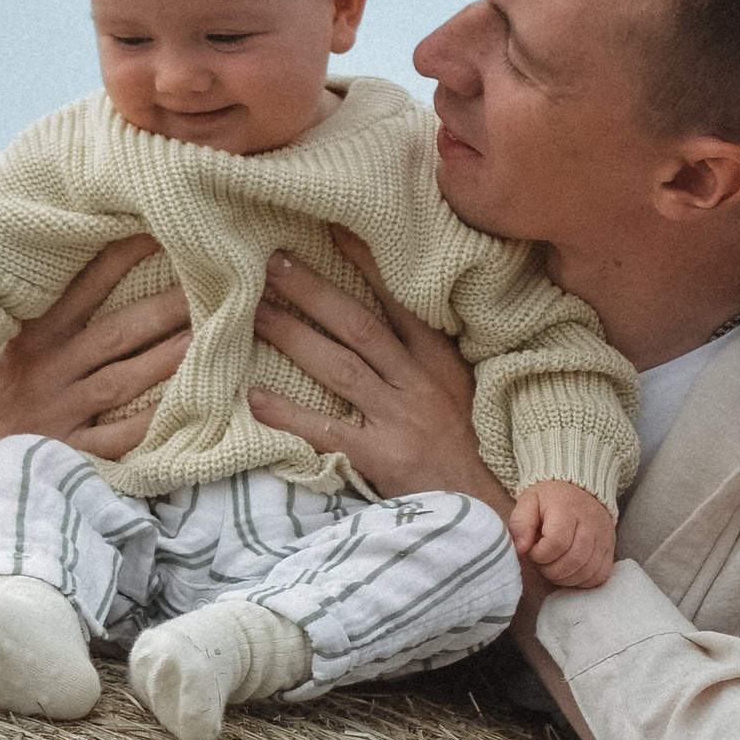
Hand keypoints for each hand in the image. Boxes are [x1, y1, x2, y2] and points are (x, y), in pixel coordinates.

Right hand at [0, 236, 190, 477]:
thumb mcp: (11, 347)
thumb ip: (50, 316)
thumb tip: (88, 267)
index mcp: (35, 337)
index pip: (82, 289)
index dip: (120, 259)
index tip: (155, 232)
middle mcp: (50, 370)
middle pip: (116, 333)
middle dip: (163, 309)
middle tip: (208, 286)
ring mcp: (60, 412)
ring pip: (121, 380)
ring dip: (164, 359)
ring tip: (207, 338)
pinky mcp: (69, 451)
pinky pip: (116, 437)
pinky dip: (150, 424)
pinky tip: (185, 409)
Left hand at [250, 236, 509, 513]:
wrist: (486, 510)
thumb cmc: (471, 449)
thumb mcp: (461, 390)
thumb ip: (427, 357)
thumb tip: (387, 315)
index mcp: (439, 360)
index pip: (399, 300)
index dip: (366, 263)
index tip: (331, 229)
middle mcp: (419, 382)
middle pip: (358, 325)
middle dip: (313, 290)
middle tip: (271, 261)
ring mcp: (400, 418)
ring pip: (339, 367)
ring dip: (294, 336)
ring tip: (253, 313)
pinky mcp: (383, 458)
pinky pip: (328, 430)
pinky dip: (290, 414)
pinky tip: (256, 398)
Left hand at [510, 480, 615, 590]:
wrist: (581, 490)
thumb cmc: (550, 500)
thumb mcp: (528, 502)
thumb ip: (520, 524)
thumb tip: (521, 549)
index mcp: (567, 509)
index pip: (556, 543)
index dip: (539, 554)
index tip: (533, 549)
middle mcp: (590, 523)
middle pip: (573, 561)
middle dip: (550, 570)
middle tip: (542, 561)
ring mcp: (604, 537)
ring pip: (586, 571)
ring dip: (565, 577)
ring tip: (554, 566)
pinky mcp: (611, 549)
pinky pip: (600, 575)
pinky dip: (583, 580)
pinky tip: (571, 571)